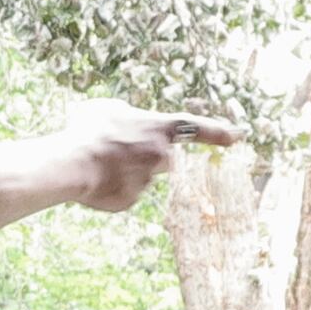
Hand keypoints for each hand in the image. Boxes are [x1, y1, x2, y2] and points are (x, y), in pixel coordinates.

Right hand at [70, 108, 241, 210]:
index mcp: (159, 129)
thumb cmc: (88, 131)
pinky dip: (110, 188)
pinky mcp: (130, 201)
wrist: (71, 163)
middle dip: (148, 156)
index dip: (220, 131)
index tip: (239, 135)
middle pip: (164, 158)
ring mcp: (146, 182)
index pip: (197, 128)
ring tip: (94, 164)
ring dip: (123, 171)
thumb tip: (129, 120)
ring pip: (140, 176)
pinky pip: (123, 193)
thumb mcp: (107, 107)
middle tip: (119, 150)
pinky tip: (93, 181)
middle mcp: (160, 156)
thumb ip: (128, 114)